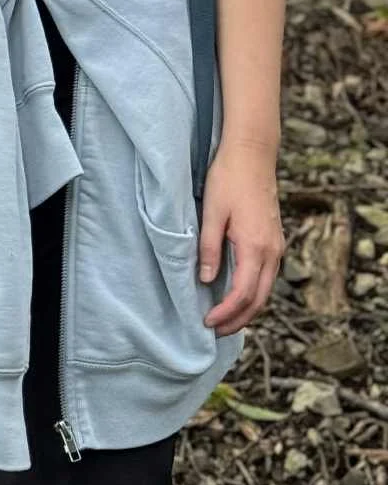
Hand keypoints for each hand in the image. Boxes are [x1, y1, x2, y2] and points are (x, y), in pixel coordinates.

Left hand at [198, 138, 285, 335]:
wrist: (252, 154)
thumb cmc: (228, 178)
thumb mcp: (212, 211)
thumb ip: (210, 247)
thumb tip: (208, 281)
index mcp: (256, 247)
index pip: (243, 294)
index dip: (226, 313)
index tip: (207, 322)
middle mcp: (272, 252)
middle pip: (259, 299)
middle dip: (238, 319)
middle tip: (215, 331)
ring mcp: (277, 246)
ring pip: (266, 290)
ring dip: (248, 309)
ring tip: (225, 319)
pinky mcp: (274, 240)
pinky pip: (267, 276)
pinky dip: (254, 292)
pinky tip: (238, 293)